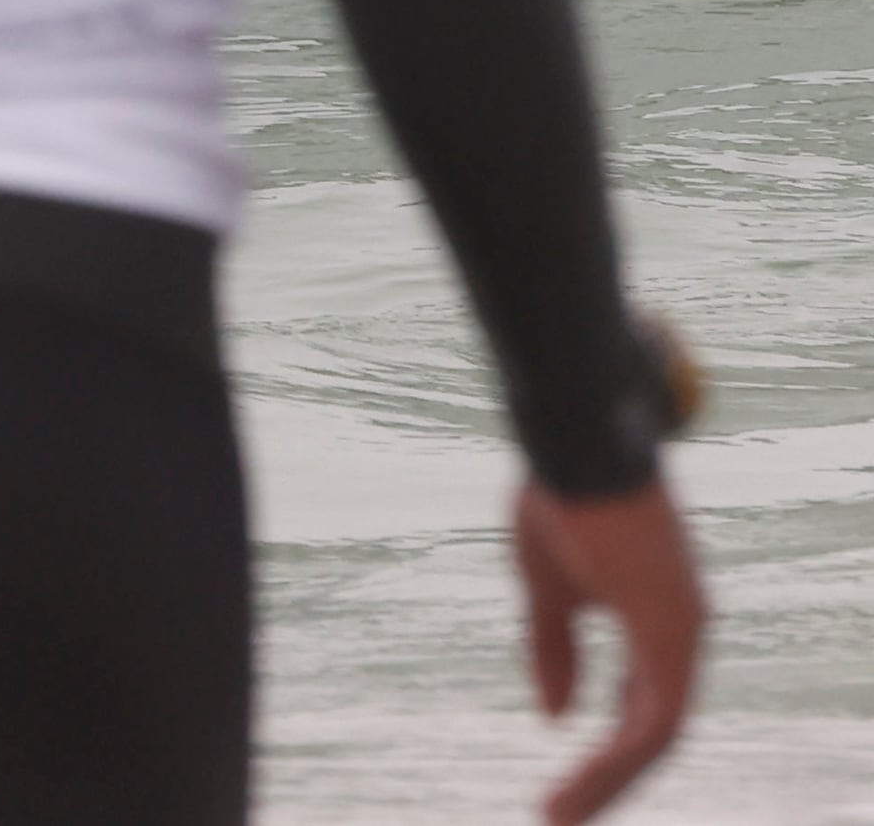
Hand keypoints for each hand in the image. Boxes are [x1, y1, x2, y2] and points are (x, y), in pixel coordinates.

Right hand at [516, 477, 702, 822]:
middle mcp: (682, 631)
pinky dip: (615, 760)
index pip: (641, 702)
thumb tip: (557, 717)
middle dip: (608, 778)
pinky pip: (655, 722)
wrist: (577, 441)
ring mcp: (683, 633)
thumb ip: (553, 648)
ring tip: (559, 816)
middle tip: (561, 815)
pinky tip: (579, 781)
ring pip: (657, 736)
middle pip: (654, 729)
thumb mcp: (546, 584)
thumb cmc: (561, 496)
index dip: (605, 747)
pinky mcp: (673, 634)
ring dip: (607, 781)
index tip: (563, 781)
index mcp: (655, 615)